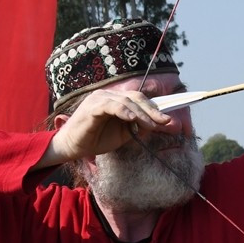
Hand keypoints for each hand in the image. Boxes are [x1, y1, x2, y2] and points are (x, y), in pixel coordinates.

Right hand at [37, 88, 180, 167]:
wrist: (73, 147)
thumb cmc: (96, 139)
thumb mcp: (123, 134)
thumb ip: (138, 127)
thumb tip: (156, 125)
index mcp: (116, 99)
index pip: (139, 99)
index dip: (155, 107)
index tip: (170, 118)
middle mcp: (108, 95)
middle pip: (136, 97)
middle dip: (153, 110)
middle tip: (166, 121)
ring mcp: (99, 98)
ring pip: (127, 101)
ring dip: (142, 113)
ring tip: (152, 125)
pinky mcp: (92, 106)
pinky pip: (111, 106)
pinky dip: (124, 112)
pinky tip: (133, 119)